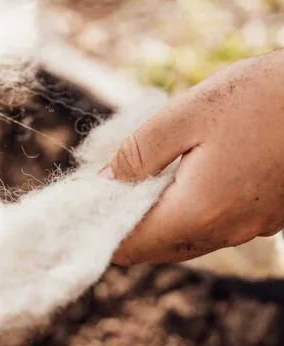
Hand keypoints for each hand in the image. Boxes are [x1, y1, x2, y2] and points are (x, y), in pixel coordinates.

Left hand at [105, 51, 283, 264]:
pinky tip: (173, 181)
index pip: (133, 244)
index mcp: (200, 210)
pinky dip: (183, 213)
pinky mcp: (265, 215)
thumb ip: (137, 154)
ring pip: (184, 239)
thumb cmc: (259, 98)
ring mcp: (250, 226)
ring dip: (153, 219)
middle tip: (100, 193)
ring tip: (130, 186)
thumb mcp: (185, 116)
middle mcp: (227, 230)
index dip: (100, 229)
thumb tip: (103, 183)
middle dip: (123, 225)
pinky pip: (211, 226)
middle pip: (157, 247)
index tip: (80, 207)